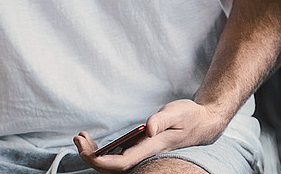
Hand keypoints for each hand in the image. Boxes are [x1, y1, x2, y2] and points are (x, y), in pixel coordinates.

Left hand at [73, 100, 227, 172]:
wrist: (202, 122)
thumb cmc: (189, 116)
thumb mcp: (176, 111)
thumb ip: (162, 120)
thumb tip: (148, 128)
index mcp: (151, 148)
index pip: (122, 163)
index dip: (102, 161)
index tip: (87, 150)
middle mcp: (144, 154)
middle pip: (113, 168)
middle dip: (91, 157)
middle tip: (78, 138)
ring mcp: (142, 153)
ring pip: (113, 165)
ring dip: (94, 155)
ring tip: (81, 137)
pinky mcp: (140, 149)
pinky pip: (117, 158)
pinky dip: (102, 151)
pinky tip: (94, 141)